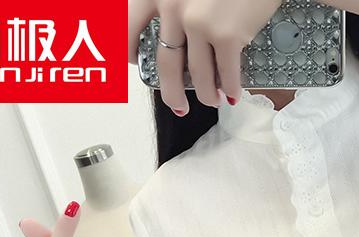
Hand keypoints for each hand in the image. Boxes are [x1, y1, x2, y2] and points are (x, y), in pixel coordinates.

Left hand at [127, 0, 281, 112]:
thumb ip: (174, 0)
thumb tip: (176, 31)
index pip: (128, 27)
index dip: (129, 51)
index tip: (136, 64)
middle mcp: (171, 6)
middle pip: (166, 64)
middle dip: (172, 93)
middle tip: (177, 105)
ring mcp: (199, 22)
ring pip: (198, 75)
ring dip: (206, 95)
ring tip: (212, 100)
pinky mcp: (227, 34)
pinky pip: (226, 73)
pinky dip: (230, 88)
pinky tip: (231, 94)